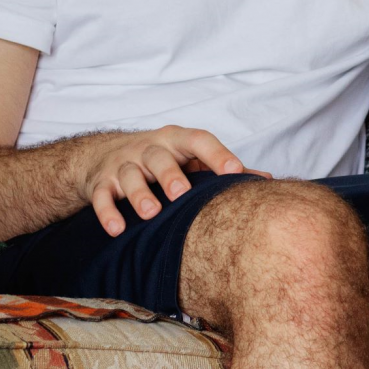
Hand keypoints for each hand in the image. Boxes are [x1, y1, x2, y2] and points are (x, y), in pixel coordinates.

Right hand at [78, 125, 269, 235]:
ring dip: (140, 194)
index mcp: (177, 140)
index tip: (236, 171)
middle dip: (170, 175)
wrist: (104, 154)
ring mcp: (124, 164)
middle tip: (181, 193)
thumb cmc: (162, 159)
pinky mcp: (101, 181)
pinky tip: (117, 229)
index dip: (217, 154)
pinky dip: (108, 212)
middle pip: (160, 157)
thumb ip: (223, 168)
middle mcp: (150, 148)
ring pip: (130, 175)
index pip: (199, 140)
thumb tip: (267, 180)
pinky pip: (103, 195)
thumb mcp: (189, 157)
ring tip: (151, 213)